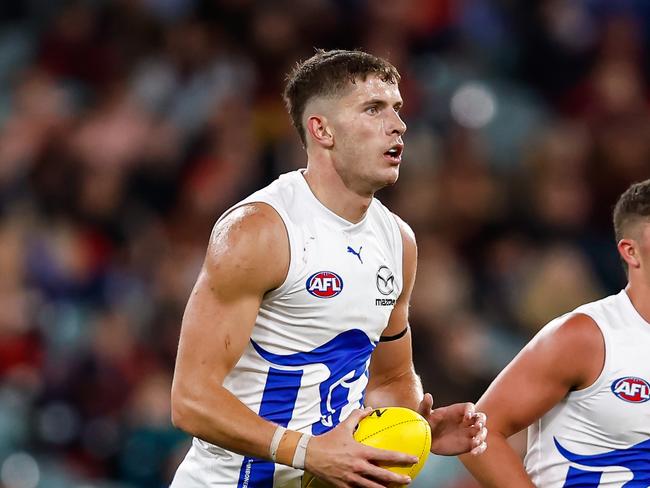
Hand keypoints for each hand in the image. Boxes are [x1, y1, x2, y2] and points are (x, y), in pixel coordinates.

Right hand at [304, 407, 418, 487]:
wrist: (309, 454)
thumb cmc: (328, 440)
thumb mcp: (343, 426)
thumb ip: (357, 416)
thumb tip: (369, 409)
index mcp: (360, 451)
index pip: (386, 455)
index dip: (401, 458)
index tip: (413, 459)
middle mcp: (358, 466)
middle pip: (383, 476)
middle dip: (398, 478)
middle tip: (408, 479)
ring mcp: (351, 478)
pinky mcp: (344, 487)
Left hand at [418, 393, 486, 455]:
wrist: (427, 439)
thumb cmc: (426, 423)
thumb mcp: (424, 414)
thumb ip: (425, 406)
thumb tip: (427, 395)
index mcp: (457, 411)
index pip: (470, 407)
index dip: (470, 411)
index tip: (467, 417)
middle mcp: (465, 421)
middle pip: (480, 417)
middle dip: (481, 421)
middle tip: (477, 427)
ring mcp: (468, 433)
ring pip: (482, 432)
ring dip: (481, 436)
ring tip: (475, 442)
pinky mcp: (469, 445)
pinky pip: (480, 446)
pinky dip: (480, 449)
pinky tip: (473, 452)